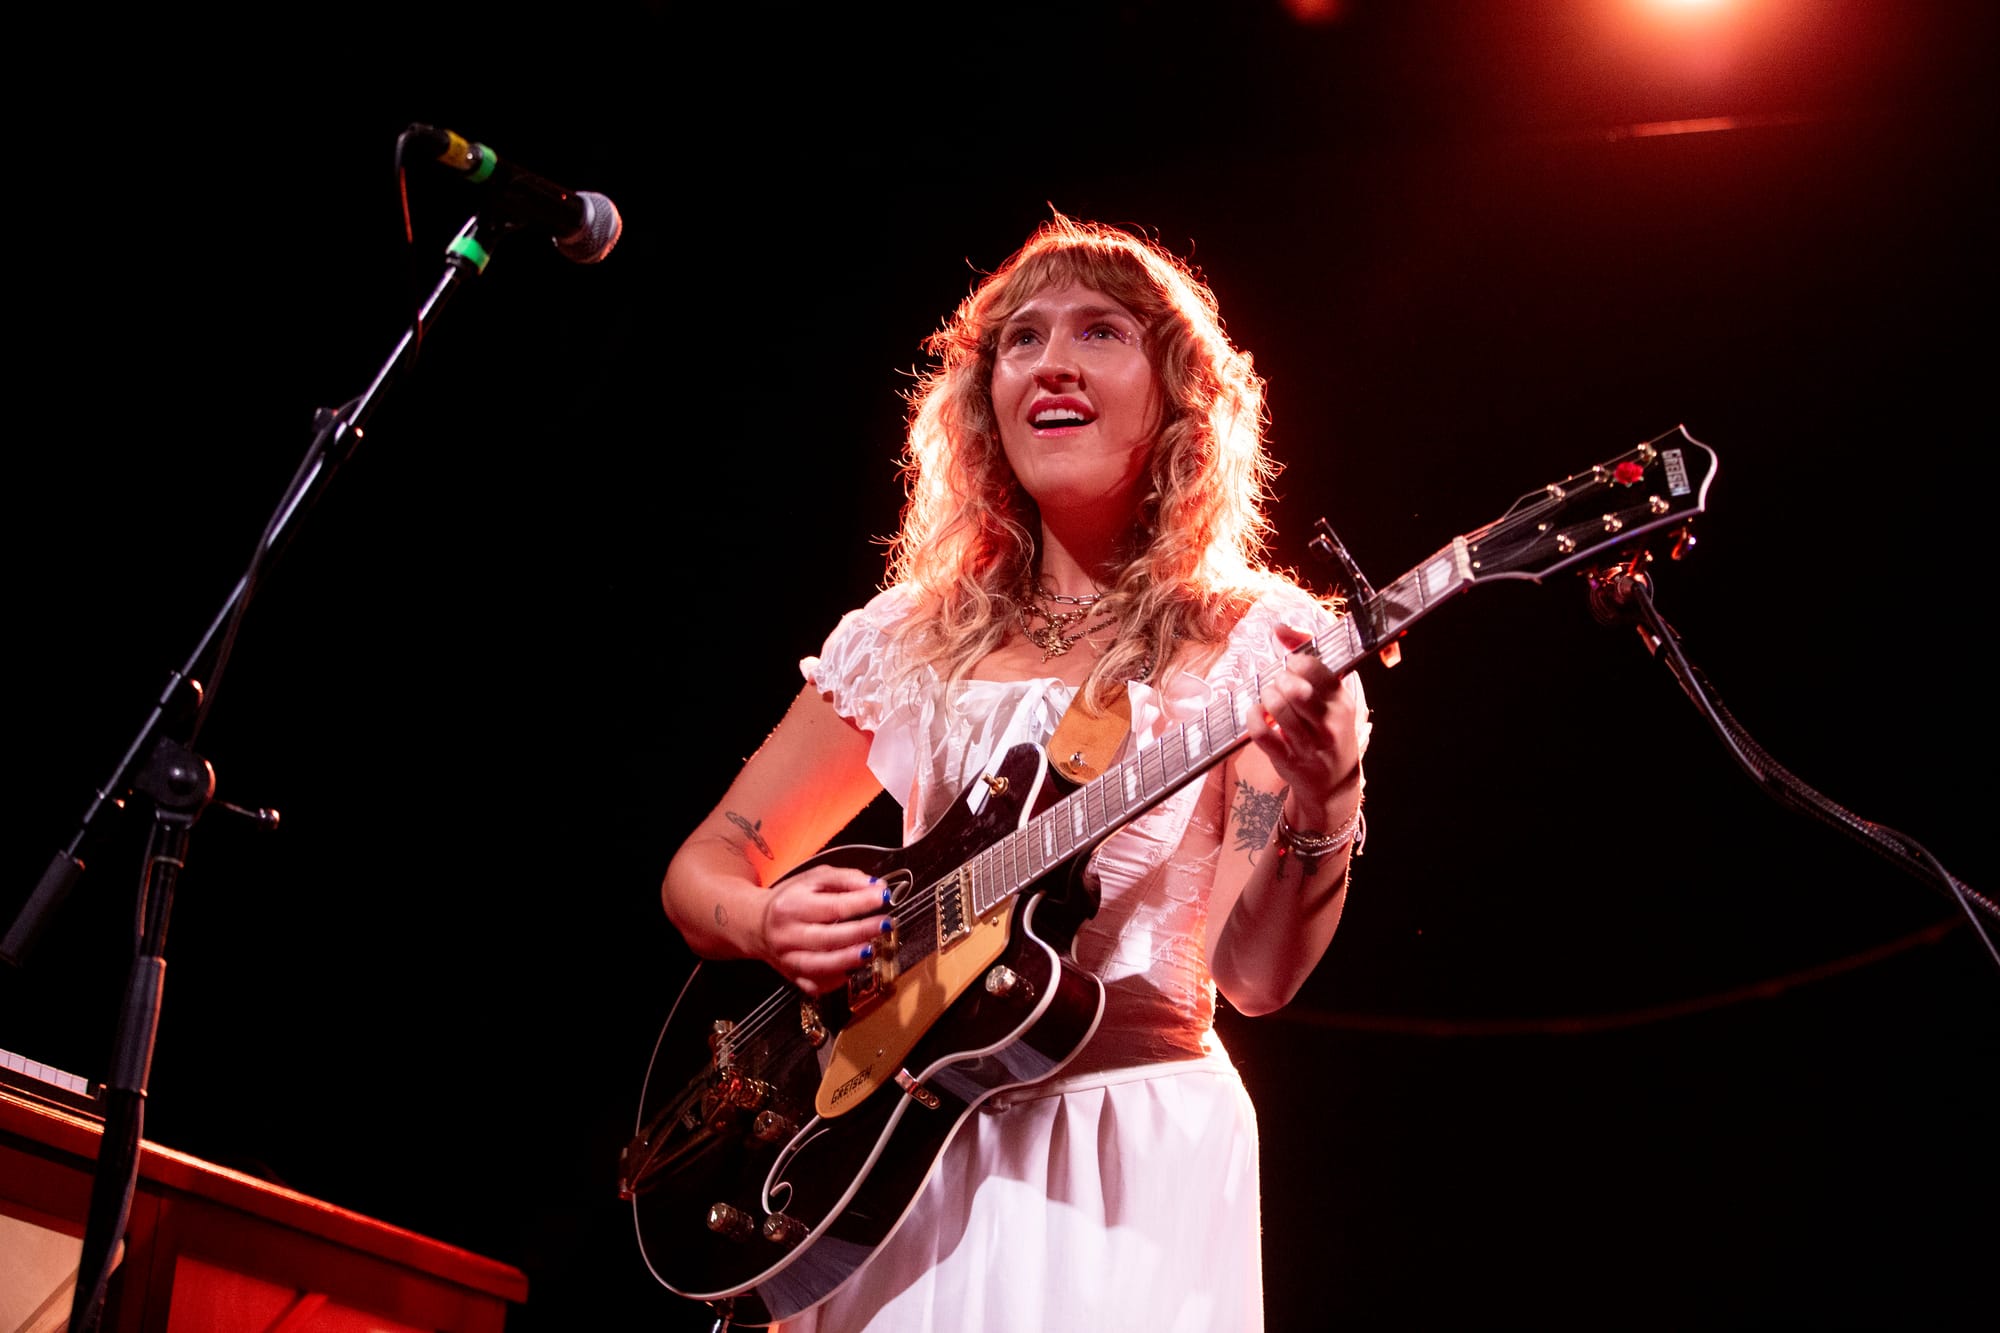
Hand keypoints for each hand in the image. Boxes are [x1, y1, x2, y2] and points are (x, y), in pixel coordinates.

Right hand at [757, 865, 892, 995]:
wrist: (755, 924)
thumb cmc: (790, 898)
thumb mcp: (813, 878)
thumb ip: (845, 879)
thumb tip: (877, 887)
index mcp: (791, 906)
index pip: (832, 907)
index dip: (861, 903)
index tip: (883, 897)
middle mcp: (787, 935)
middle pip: (829, 938)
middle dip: (862, 932)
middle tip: (885, 923)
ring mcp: (788, 960)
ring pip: (823, 966)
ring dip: (852, 959)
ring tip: (873, 948)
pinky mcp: (792, 978)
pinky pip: (818, 985)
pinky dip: (838, 979)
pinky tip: (853, 967)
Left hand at [1247, 623, 1363, 807]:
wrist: (1334, 781)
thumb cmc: (1328, 726)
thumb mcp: (1330, 694)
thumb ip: (1308, 656)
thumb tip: (1279, 628)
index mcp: (1342, 701)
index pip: (1316, 669)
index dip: (1296, 663)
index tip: (1293, 668)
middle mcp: (1329, 723)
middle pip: (1295, 689)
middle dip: (1280, 681)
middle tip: (1280, 686)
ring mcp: (1309, 745)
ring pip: (1277, 708)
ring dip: (1266, 697)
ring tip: (1269, 698)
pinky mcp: (1288, 760)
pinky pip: (1261, 733)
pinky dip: (1252, 717)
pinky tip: (1257, 713)